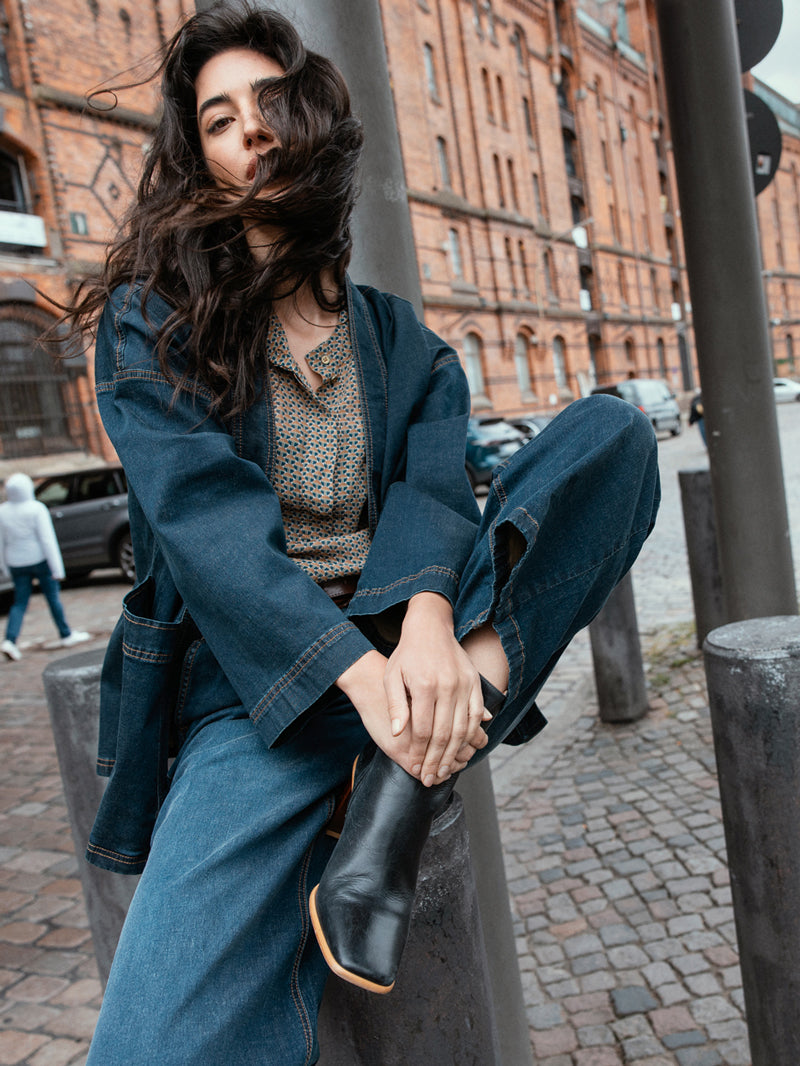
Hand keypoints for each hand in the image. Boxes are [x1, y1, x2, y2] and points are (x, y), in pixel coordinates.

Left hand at [383, 592, 488, 785]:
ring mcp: (464, 685)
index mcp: (425, 686)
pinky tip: (464, 749)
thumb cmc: (407, 655)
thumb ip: (396, 706)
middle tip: (430, 779)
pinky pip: (476, 715)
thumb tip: (398, 734)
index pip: (424, 730)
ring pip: (463, 729)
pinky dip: (471, 735)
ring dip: (454, 754)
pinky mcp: (475, 683)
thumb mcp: (392, 676)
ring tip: (445, 771)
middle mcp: (448, 686)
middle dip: (436, 760)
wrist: (430, 628)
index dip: (419, 753)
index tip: (415, 769)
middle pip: (445, 734)